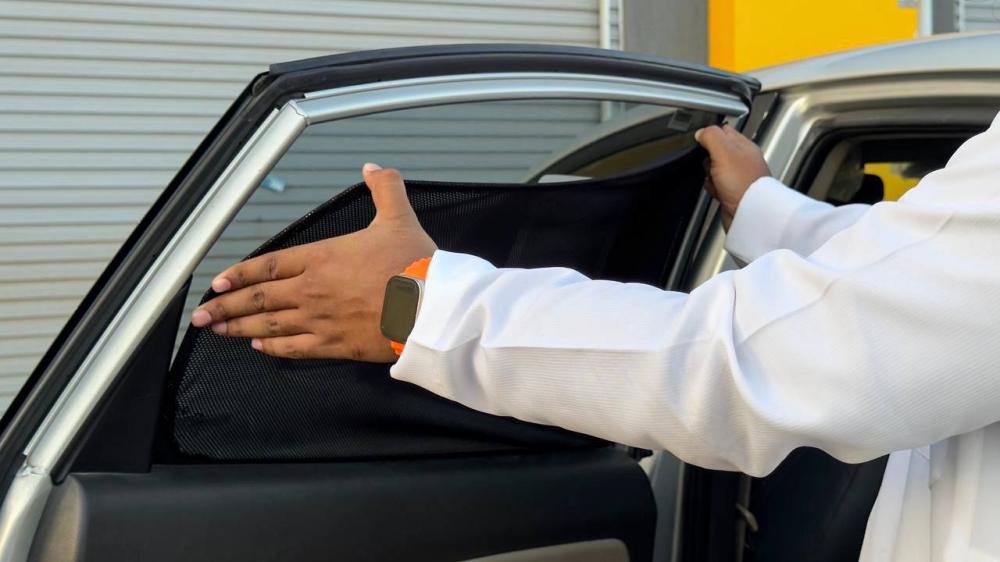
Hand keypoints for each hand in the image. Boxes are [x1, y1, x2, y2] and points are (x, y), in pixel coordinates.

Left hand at [190, 163, 436, 361]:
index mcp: (322, 257)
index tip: (217, 283)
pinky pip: (294, 348)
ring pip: (268, 325)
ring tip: (218, 331)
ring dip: (239, 328)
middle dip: (225, 306)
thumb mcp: (399, 217)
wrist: (431, 305)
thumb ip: (384, 188)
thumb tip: (373, 168)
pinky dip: (273, 348)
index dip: (238, 274)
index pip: (267, 265)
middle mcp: (312, 289)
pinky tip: (259, 348)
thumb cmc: (415, 264)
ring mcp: (320, 319)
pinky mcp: (335, 344)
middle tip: (202, 315)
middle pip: (258, 298)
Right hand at [695, 125, 771, 229]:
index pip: (725, 131)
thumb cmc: (744, 183)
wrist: (750, 213)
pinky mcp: (732, 193)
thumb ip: (711, 136)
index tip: (703, 141)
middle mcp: (743, 161)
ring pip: (714, 170)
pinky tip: (717, 191)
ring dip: (709, 175)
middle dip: (708, 158)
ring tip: (716, 180)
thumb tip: (701, 132)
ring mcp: (737, 177)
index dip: (711, 135)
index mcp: (744, 145)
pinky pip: (715, 186)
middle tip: (713, 164)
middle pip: (716, 152)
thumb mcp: (724, 150)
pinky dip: (712, 188)